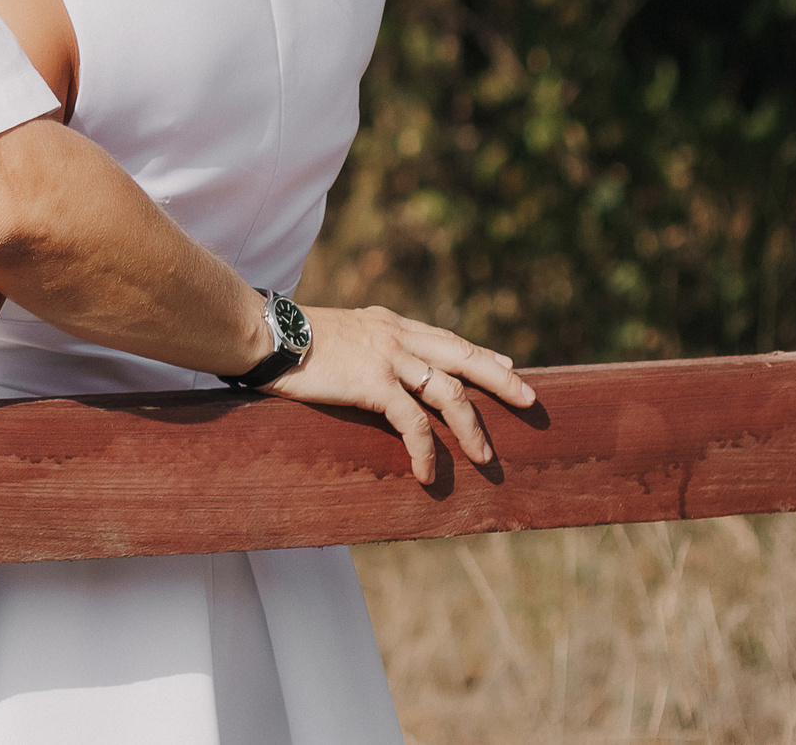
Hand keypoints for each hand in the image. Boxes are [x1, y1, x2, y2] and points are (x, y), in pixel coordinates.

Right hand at [263, 305, 538, 485]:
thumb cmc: (288, 338)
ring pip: (450, 392)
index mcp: (388, 323)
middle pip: (464, 356)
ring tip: (486, 459)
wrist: (264, 333)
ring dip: (472, 428)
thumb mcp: (337, 333)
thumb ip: (363, 344)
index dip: (480, 353)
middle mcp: (396, 336)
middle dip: (501, 380)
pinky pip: (413, 422)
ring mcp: (388, 358)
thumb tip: (365, 364)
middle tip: (530, 401)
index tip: (507, 366)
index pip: (446, 338)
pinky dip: (426, 449)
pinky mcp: (373, 384)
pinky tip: (426, 472)